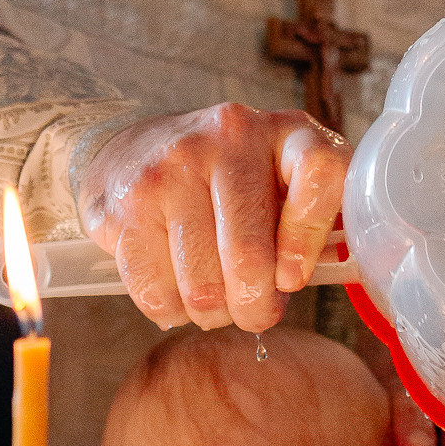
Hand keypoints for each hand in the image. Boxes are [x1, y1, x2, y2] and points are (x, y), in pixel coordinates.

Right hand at [77, 105, 345, 331]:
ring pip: (200, 286)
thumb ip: (312, 218)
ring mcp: (170, 169)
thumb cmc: (227, 181)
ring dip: (212, 314)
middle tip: (253, 312)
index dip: (309, 236)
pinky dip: (170, 311)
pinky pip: (155, 292)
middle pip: (248, 256)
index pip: (319, 173)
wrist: (136, 149)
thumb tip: (300, 281)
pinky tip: (176, 294)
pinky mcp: (125, 205)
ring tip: (214, 300)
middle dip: (255, 307)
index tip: (292, 277)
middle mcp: (227, 139)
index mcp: (284, 131)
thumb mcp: (281, 178)